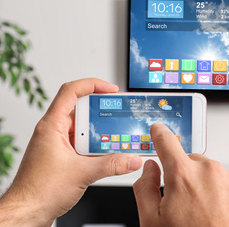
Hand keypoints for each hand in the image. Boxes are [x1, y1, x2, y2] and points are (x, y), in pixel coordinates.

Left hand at [0, 78, 142, 225]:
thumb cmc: (38, 191)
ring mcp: (57, 145)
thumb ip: (111, 164)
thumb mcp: (82, 173)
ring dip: (100, 133)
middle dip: (102, 113)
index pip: (71, 92)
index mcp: (52, 126)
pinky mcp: (62, 157)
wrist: (27, 213)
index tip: (110, 90)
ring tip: (116, 138)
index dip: (92, 85)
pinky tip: (107, 155)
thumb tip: (131, 158)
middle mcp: (53, 132)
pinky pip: (82, 144)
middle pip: (81, 110)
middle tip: (119, 116)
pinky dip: (96, 147)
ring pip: (83, 129)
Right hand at [134, 123, 228, 226]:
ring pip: (217, 175)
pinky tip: (228, 215)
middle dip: (189, 177)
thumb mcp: (152, 223)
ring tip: (212, 214)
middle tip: (190, 204)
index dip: (160, 135)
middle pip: (194, 163)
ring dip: (212, 188)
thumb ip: (145, 188)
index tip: (160, 131)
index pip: (167, 143)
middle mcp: (211, 172)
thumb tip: (149, 168)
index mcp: (183, 176)